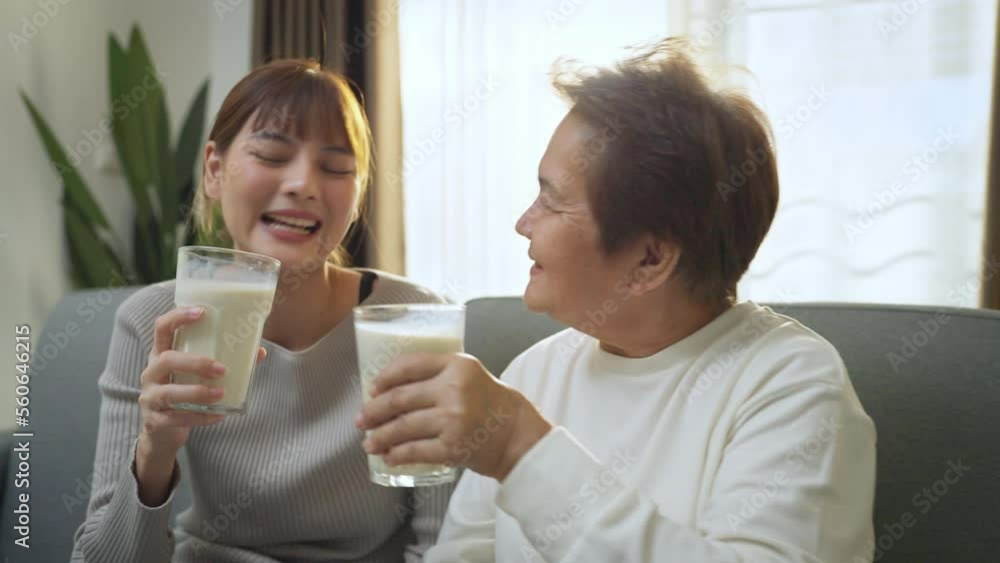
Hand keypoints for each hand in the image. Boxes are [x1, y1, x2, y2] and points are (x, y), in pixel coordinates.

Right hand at [137, 306, 265, 456]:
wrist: (163, 433)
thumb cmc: (185, 394)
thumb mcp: (196, 376)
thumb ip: (223, 362)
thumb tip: (260, 351)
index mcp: (161, 355)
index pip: (162, 328)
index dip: (178, 317)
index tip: (201, 312)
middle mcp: (150, 373)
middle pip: (166, 360)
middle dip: (195, 363)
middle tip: (222, 369)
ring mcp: (149, 398)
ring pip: (168, 392)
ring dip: (197, 392)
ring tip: (221, 393)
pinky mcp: (154, 421)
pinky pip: (176, 418)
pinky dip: (200, 417)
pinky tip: (218, 416)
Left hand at [356, 353, 552, 480]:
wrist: (516, 435)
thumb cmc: (490, 404)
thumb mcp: (469, 375)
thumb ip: (437, 374)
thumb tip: (390, 389)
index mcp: (457, 365)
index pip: (409, 365)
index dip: (384, 377)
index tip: (372, 389)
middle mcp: (453, 389)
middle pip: (400, 398)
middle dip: (374, 411)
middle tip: (362, 420)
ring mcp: (452, 419)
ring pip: (403, 427)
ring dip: (380, 437)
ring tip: (369, 443)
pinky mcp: (452, 446)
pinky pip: (415, 450)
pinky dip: (397, 454)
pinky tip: (389, 456)